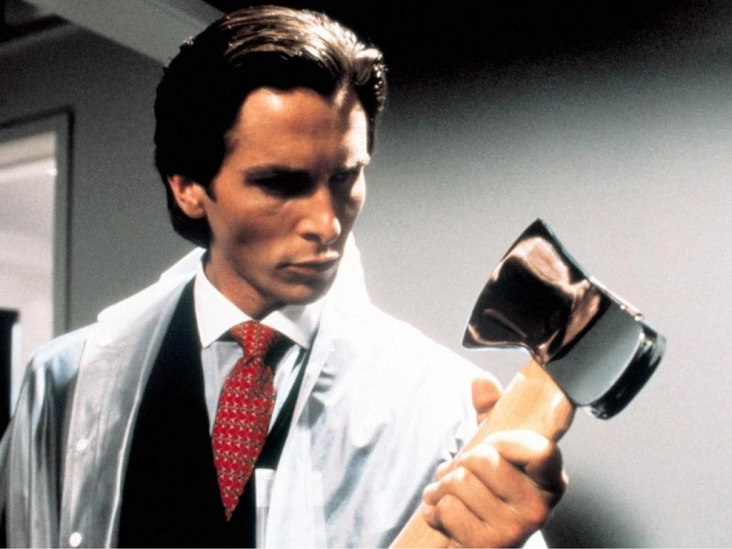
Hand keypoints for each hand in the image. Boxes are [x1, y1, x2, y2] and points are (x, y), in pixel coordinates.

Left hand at [421, 377, 566, 547]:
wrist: (477, 539)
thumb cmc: (489, 490)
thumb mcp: (495, 448)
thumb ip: (490, 410)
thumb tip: (482, 382)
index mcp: (550, 479)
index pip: (540, 451)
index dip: (505, 441)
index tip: (492, 443)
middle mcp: (538, 508)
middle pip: (484, 460)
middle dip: (461, 461)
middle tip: (463, 471)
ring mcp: (514, 530)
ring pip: (459, 482)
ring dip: (443, 485)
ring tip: (451, 491)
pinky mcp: (487, 546)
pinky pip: (446, 508)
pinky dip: (435, 508)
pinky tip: (444, 511)